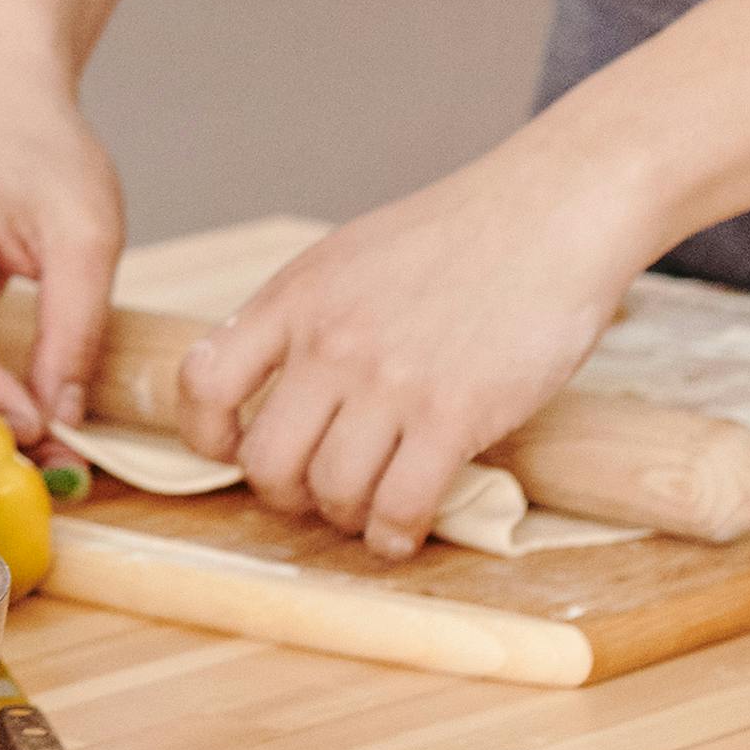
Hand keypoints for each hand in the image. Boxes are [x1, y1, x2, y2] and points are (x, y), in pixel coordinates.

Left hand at [171, 156, 647, 556]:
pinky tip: (401, 533)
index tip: (232, 450)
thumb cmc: (456, 237)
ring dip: (345, 516)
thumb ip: (305, 316)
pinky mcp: (453, 416)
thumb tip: (273, 380)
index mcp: (293, 299)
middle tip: (312, 493)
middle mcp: (328, 343)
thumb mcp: (348, 258)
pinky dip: (394, 535)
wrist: (547, 215)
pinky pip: (400, 504)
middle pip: (264, 460)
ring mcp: (388, 382)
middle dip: (282, 494)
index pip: (202, 383)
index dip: (206, 434)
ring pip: (331, 491)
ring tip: (366, 510)